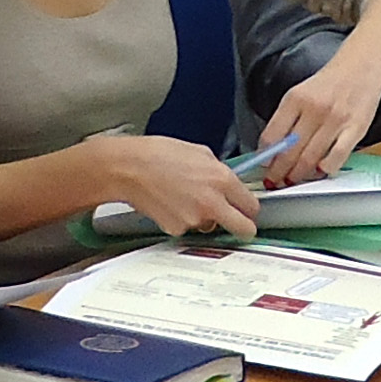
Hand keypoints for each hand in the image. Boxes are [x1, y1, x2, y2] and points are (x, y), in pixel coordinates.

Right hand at [90, 135, 257, 237]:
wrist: (128, 168)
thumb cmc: (158, 154)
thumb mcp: (199, 152)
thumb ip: (219, 170)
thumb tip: (227, 182)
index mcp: (222, 180)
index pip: (252, 206)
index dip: (249, 209)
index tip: (246, 210)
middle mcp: (213, 203)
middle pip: (243, 228)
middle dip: (243, 227)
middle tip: (236, 223)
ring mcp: (195, 219)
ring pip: (211, 227)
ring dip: (205, 218)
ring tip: (185, 198)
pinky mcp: (177, 229)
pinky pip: (188, 228)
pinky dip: (183, 219)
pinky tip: (171, 203)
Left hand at [254, 56, 380, 187]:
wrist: (362, 65)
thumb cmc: (330, 83)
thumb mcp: (300, 94)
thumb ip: (286, 119)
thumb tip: (273, 149)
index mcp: (295, 99)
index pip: (272, 136)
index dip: (265, 157)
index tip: (264, 166)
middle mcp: (314, 109)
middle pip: (289, 151)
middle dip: (278, 172)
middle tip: (273, 181)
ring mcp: (335, 120)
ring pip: (310, 158)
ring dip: (298, 175)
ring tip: (291, 181)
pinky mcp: (355, 129)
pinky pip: (336, 157)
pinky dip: (325, 169)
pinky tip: (319, 171)